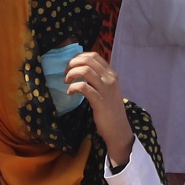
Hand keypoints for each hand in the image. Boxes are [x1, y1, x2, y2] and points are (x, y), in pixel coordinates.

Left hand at [64, 50, 132, 167]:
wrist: (118, 128)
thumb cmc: (109, 109)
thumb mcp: (107, 89)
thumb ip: (98, 78)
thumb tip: (81, 69)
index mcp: (112, 74)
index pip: (94, 56)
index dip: (79, 57)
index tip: (71, 65)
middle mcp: (110, 79)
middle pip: (88, 60)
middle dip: (72, 64)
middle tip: (66, 73)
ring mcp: (106, 89)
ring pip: (85, 71)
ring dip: (71, 74)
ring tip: (66, 82)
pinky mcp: (100, 100)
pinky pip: (83, 87)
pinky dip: (73, 87)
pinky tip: (70, 92)